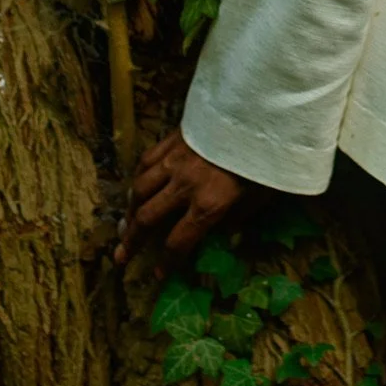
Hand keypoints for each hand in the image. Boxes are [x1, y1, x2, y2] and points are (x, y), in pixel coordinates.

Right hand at [115, 128, 254, 266]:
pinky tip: (135, 188)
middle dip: (132, 241)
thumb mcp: (262, 194)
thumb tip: (226, 237)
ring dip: (128, 211)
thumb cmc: (264, 156)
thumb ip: (241, 217)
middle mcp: (185, 185)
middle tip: (122, 256)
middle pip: (147, 219)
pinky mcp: (172, 140)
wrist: (257, 111)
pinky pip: (145, 163)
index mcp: (209, 204)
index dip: (167, 262)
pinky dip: (137, 179)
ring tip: (124, 226)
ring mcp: (174, 161)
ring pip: (139, 190)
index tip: (159, 274)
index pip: (178, 242)